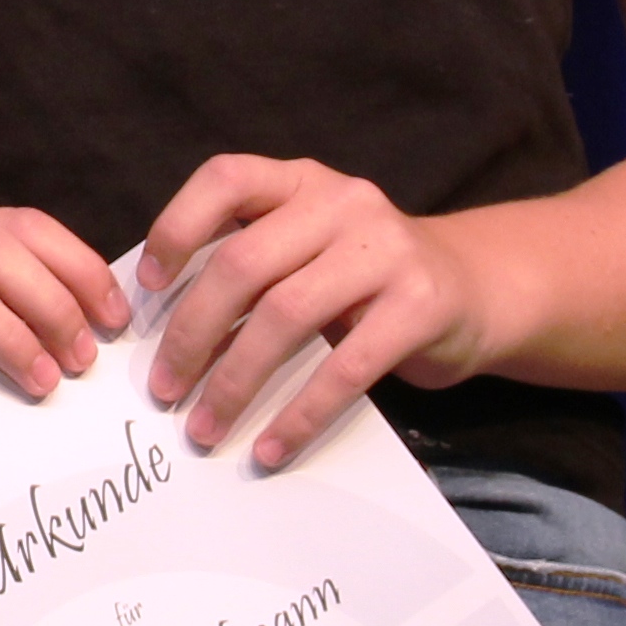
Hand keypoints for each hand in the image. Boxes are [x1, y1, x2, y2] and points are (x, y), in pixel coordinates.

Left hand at [133, 154, 498, 469]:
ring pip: (285, 316)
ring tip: (204, 427)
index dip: (178, 228)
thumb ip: (250, 264)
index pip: (226, 179)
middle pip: (244, 263)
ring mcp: (386, 250)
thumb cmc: (364, 278)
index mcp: (301, 180)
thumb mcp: (308, 249)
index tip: (147, 286)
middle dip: (192, 332)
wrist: (478, 289)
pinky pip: (345, 368)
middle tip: (162, 388)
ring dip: (235, 381)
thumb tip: (161, 328)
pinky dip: (300, 414)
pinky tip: (272, 447)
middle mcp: (342, 202)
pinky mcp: (420, 305)